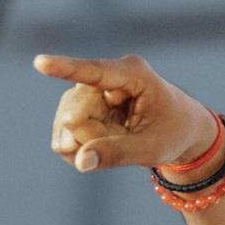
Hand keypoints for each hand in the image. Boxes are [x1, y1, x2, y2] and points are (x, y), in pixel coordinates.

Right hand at [35, 54, 217, 171]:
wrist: (182, 131)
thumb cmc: (174, 133)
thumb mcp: (153, 148)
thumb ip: (118, 153)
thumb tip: (80, 161)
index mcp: (134, 74)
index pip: (95, 73)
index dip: (66, 69)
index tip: (41, 63)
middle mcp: (109, 75)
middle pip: (77, 109)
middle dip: (92, 136)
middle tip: (122, 140)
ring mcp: (93, 89)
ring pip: (69, 121)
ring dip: (88, 143)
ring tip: (118, 142)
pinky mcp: (84, 104)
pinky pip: (67, 131)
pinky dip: (81, 147)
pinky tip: (98, 151)